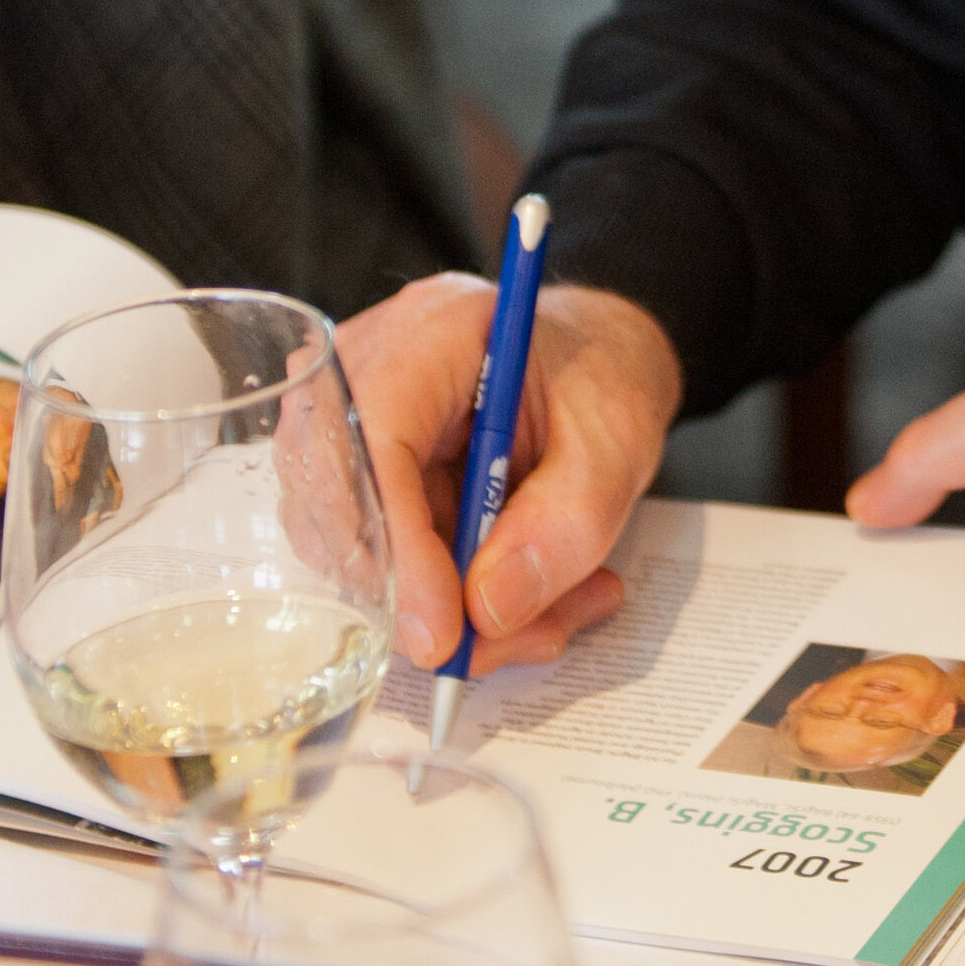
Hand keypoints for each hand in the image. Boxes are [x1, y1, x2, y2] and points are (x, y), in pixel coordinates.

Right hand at [339, 275, 680, 671]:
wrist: (592, 361)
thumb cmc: (601, 375)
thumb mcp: (617, 442)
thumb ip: (566, 523)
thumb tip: (487, 609)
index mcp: (431, 334)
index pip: (373, 442)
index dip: (398, 547)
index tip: (444, 631)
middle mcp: (366, 373)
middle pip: (346, 508)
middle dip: (433, 598)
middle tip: (526, 631)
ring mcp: (349, 426)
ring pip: (361, 556)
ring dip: (460, 611)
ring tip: (556, 608)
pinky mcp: (359, 479)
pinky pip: (385, 565)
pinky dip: (459, 602)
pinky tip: (530, 599)